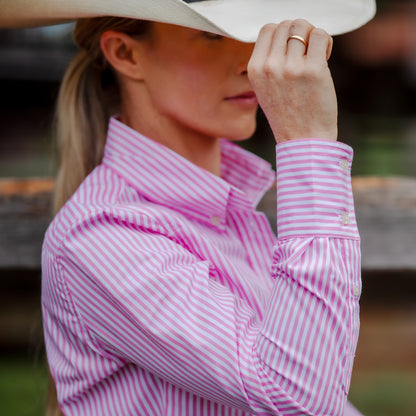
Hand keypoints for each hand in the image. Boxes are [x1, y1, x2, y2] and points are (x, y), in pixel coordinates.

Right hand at [248, 19, 337, 142]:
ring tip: (315, 56)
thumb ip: (269, 63)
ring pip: (303, 26)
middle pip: (286, 24)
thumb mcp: (265, 89)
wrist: (302, 140)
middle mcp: (270, 66)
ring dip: (312, 37)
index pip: (267, 29)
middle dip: (299, 33)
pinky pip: (320, 35)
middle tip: (305, 54)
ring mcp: (291, 68)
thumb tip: (285, 34)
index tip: (291, 49)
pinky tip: (324, 58)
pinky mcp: (313, 70)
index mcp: (255, 70)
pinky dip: (324, 42)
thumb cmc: (288, 115)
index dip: (283, 34)